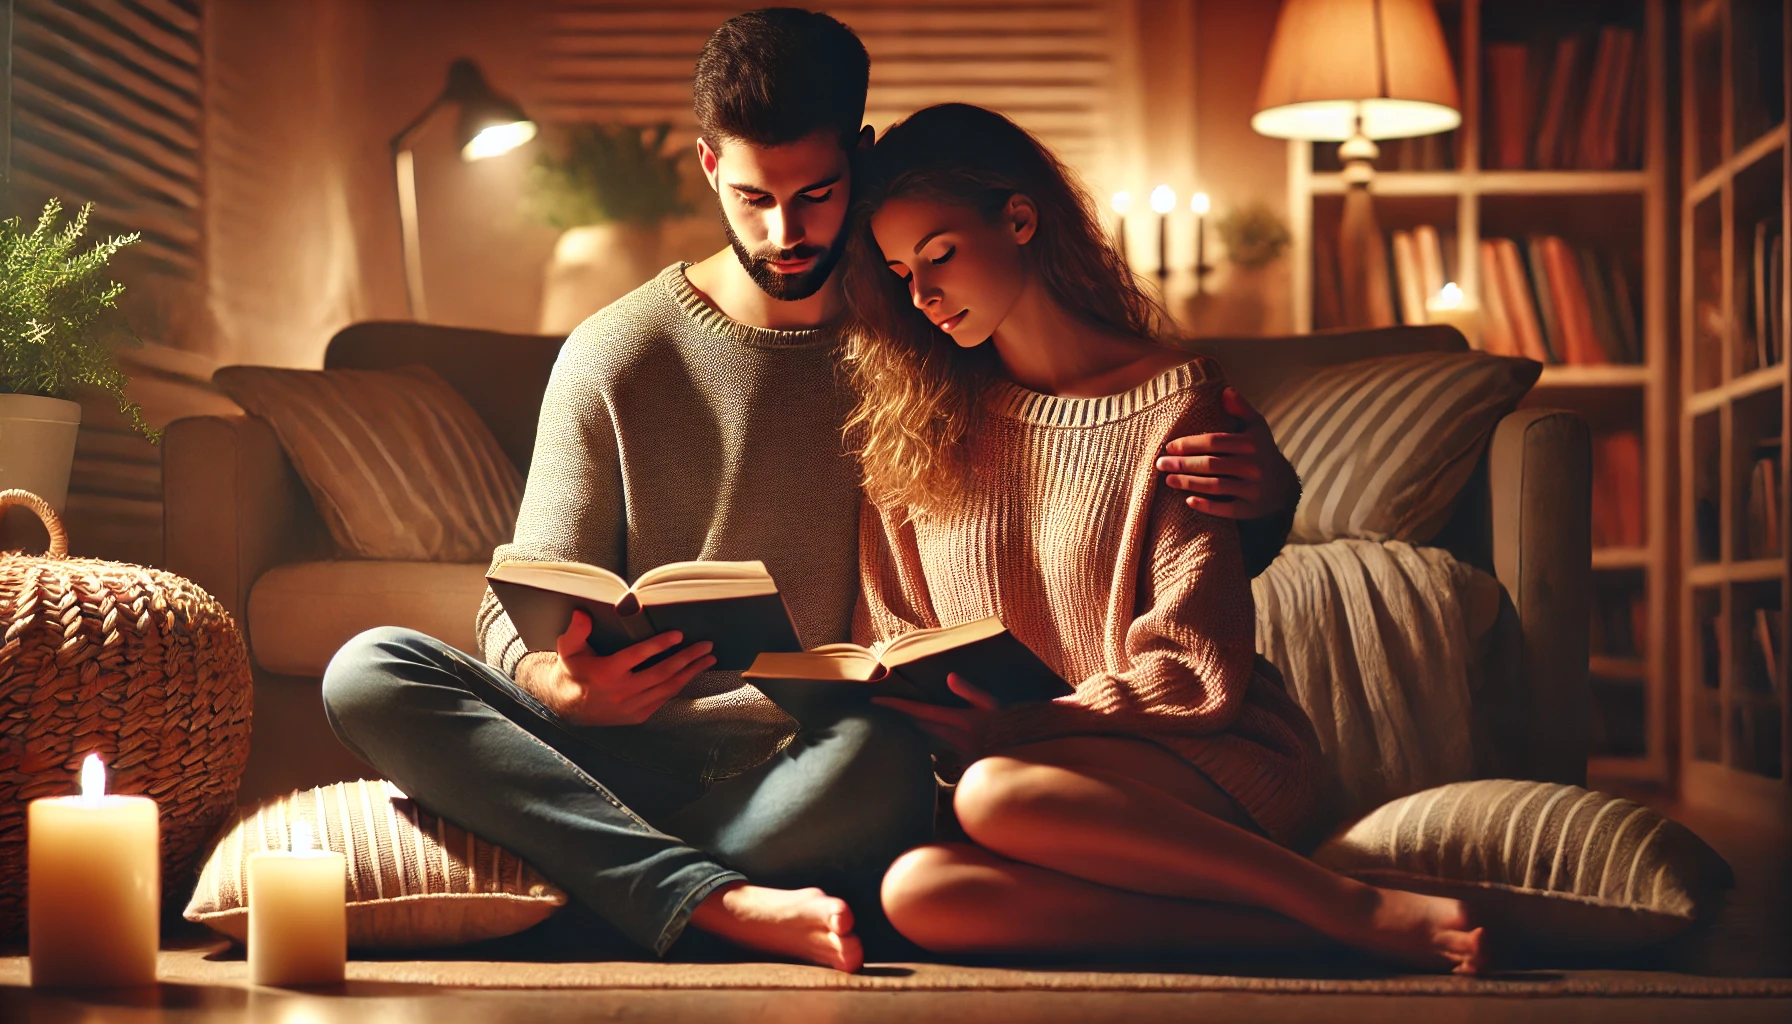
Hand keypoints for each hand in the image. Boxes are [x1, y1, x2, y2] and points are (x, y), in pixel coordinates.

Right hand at [519, 610, 715, 726]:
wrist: (567, 707)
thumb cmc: (572, 672)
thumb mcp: (568, 649)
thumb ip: (576, 630)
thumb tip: (582, 613)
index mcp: (606, 673)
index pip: (638, 656)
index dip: (659, 645)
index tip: (678, 635)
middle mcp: (621, 692)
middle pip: (661, 672)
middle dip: (687, 657)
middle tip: (706, 645)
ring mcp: (631, 706)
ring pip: (667, 688)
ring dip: (690, 672)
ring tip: (707, 659)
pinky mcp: (637, 715)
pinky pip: (663, 699)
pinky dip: (679, 686)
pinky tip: (691, 674)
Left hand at [872, 673, 998, 759]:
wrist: (1021, 755)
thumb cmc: (1008, 724)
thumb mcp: (992, 705)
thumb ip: (970, 691)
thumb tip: (949, 676)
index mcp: (958, 719)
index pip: (920, 711)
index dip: (897, 706)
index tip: (875, 700)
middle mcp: (953, 735)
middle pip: (920, 723)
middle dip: (900, 715)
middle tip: (878, 706)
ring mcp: (957, 747)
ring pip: (928, 733)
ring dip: (913, 724)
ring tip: (895, 715)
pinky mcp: (962, 756)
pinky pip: (940, 742)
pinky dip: (929, 734)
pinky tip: (922, 730)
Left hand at [1156, 386, 1297, 519]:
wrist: (1283, 486)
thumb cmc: (1260, 450)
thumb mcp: (1256, 427)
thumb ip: (1241, 408)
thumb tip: (1225, 390)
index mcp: (1251, 443)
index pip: (1214, 441)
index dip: (1189, 444)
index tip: (1168, 447)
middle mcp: (1253, 466)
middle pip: (1211, 464)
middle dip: (1182, 464)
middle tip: (1160, 464)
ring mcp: (1253, 489)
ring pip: (1215, 486)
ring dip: (1188, 483)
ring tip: (1168, 480)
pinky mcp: (1251, 509)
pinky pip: (1227, 510)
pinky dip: (1207, 506)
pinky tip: (1188, 501)